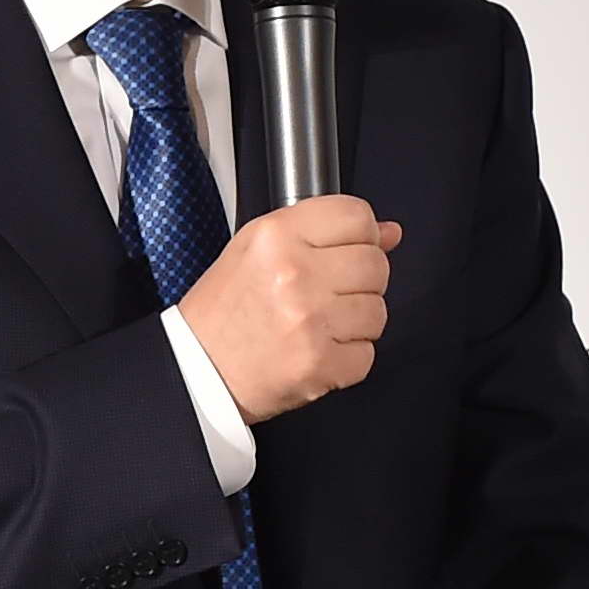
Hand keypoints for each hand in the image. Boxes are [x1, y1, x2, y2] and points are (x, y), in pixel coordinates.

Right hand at [176, 195, 397, 420]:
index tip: (347, 249)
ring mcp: (310, 321)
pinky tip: (316, 350)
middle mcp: (295, 274)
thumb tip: (390, 232)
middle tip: (326, 293)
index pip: (357, 216)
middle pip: (375, 263)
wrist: (198, 372)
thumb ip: (324, 232)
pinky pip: (368, 353)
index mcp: (276, 237)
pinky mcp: (321, 364)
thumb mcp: (260, 250)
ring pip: (378, 310)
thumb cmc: (227, 311)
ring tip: (317, 324)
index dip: (361, 234)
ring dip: (355, 321)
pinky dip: (348, 356)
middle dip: (359, 280)